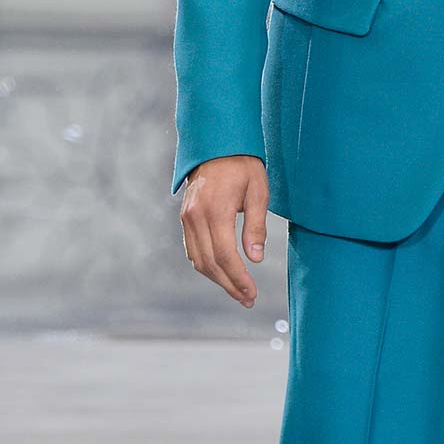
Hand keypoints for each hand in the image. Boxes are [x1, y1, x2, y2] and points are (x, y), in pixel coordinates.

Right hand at [180, 155, 270, 307]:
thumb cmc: (243, 165)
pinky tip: (221, 272)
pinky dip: (205, 265)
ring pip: (198, 259)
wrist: (216, 144)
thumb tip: (254, 258)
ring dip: (217, 279)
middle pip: (210, 263)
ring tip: (237, 290)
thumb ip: (256, 227)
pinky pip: (192, 249)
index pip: (225, 256)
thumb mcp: (258, 192)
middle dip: (229, 285)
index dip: (238, 279)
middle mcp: (195, 217)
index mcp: (215, 211)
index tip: (251, 293)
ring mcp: (187, 217)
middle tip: (247, 299)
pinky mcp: (185, 217)